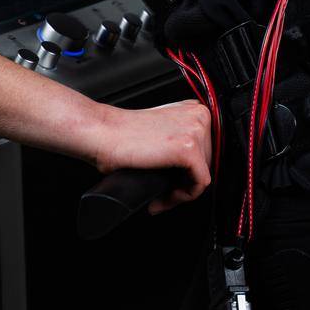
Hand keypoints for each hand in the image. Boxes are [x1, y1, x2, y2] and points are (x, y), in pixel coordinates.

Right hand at [90, 99, 212, 213]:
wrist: (103, 133)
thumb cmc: (121, 135)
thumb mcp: (162, 130)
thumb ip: (180, 138)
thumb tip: (190, 167)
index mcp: (193, 109)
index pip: (206, 149)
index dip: (188, 171)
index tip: (171, 183)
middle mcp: (198, 116)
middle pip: (206, 162)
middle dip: (183, 183)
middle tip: (162, 194)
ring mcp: (195, 130)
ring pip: (203, 174)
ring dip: (179, 192)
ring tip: (159, 197)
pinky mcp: (189, 148)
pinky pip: (199, 184)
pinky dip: (180, 198)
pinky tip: (161, 200)